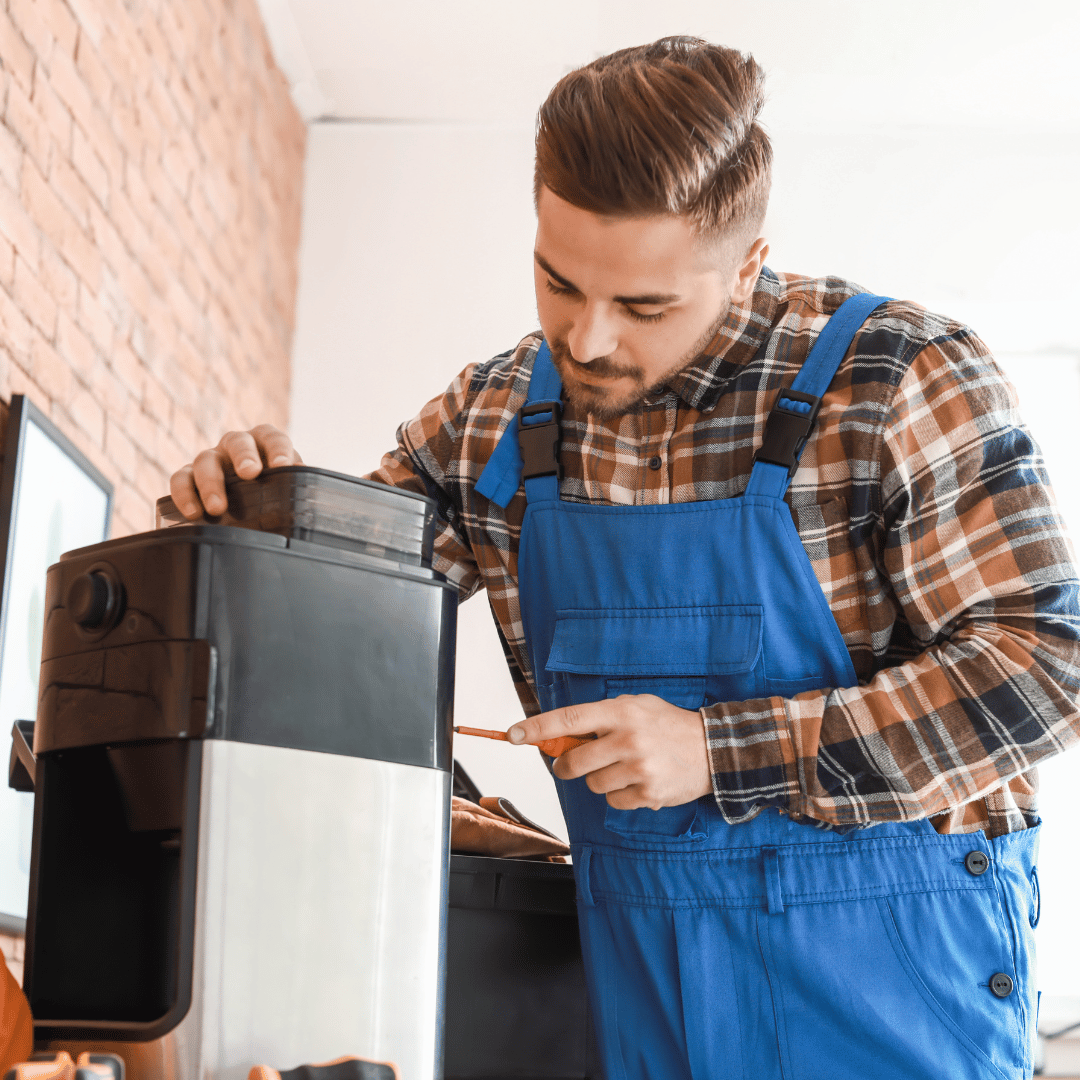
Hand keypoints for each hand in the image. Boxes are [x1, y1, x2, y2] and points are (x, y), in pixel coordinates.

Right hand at [169, 424, 302, 519]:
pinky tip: (192, 513)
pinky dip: (184, 493)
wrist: (250, 511)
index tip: (282, 465)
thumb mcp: (289, 493)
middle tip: (250, 473)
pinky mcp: (190, 476)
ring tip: (217, 508)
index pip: (273, 438)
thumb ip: (299, 494)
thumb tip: (313, 507)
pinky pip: (181, 478)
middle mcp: (237, 447)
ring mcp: (212, 460)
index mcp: (265, 445)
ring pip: (205, 459)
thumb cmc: (274, 496)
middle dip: (244, 455)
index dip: (278, 449)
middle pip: (237, 441)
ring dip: (211, 482)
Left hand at [508, 694, 712, 809]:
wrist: (713, 749)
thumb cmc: (667, 725)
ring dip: (600, 779)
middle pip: (574, 763)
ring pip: (592, 785)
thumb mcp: (636, 706)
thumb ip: (601, 717)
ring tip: (624, 767)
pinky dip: (619, 795)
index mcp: (621, 712)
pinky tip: (638, 781)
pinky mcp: (648, 793)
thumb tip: (561, 736)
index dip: (538, 727)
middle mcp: (628, 739)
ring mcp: (638, 768)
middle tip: (572, 765)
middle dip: (566, 767)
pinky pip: (613, 801)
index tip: (513, 734)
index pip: (569, 719)